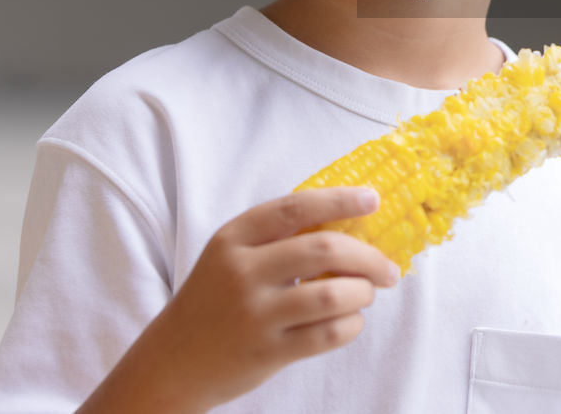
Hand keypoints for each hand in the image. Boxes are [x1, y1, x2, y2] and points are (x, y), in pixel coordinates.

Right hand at [83, 187, 399, 412]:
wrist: (172, 361)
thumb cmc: (215, 299)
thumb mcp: (231, 256)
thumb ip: (278, 237)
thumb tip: (352, 222)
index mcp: (234, 238)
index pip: (296, 207)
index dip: (341, 200)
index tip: (373, 199)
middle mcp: (242, 272)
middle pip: (325, 249)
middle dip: (369, 256)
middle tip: (388, 268)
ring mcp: (254, 314)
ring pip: (333, 296)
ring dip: (363, 293)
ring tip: (366, 294)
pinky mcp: (267, 352)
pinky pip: (328, 335)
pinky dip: (352, 325)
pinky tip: (350, 321)